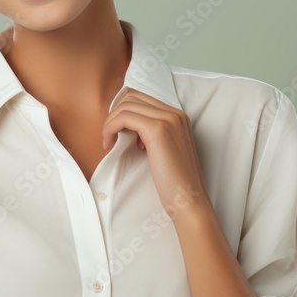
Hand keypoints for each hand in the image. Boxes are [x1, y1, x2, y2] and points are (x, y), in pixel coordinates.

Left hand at [101, 88, 211, 219]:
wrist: (188, 200)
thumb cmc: (174, 182)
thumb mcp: (163, 150)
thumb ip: (151, 134)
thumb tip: (129, 126)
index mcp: (178, 116)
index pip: (142, 98)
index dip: (123, 112)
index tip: (117, 131)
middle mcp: (175, 113)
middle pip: (132, 96)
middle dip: (115, 114)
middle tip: (110, 136)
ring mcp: (168, 119)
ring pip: (126, 105)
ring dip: (110, 122)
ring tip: (109, 142)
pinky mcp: (158, 130)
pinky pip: (124, 117)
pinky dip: (110, 128)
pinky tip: (109, 144)